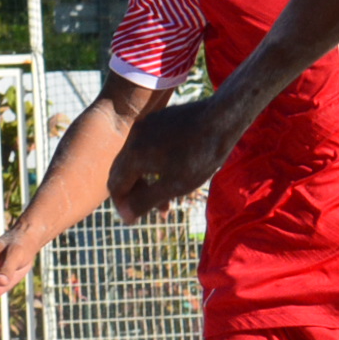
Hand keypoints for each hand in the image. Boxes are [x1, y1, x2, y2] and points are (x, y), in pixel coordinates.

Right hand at [107, 96, 232, 221]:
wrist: (222, 118)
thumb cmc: (200, 155)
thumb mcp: (174, 185)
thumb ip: (145, 200)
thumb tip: (125, 215)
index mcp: (134, 154)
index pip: (116, 185)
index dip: (123, 206)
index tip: (133, 221)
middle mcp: (134, 136)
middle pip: (123, 171)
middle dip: (136, 194)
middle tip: (155, 210)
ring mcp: (146, 125)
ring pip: (137, 159)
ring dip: (147, 180)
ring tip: (167, 198)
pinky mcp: (159, 119)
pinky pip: (147, 146)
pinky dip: (154, 163)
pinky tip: (172, 171)